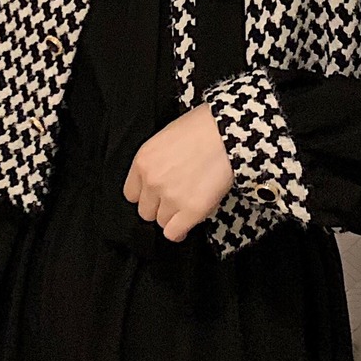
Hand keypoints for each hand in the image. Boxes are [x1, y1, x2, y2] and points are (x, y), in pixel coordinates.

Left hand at [123, 102, 233, 241]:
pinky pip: (174, 233)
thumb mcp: (168, 138)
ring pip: (161, 222)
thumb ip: (158, 161)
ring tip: (187, 206)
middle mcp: (152, 181)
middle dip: (159, 207)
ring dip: (173, 217)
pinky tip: (187, 225)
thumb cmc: (204, 127)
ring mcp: (171, 197)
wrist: (229, 133)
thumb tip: (163, 176)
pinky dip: (180, 231)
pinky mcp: (191, 210)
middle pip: (145, 211)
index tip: (155, 196)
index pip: (131, 194)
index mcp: (143, 161)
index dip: (146, 196)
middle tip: (175, 199)